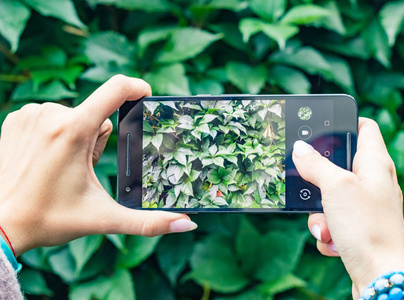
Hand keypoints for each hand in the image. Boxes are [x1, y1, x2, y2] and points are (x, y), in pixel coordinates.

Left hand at [0, 75, 196, 255]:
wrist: (0, 225)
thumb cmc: (50, 219)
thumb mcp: (103, 219)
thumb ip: (148, 222)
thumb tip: (187, 223)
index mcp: (74, 131)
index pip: (115, 89)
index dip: (137, 88)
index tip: (147, 95)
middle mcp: (50, 114)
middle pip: (96, 116)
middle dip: (97, 142)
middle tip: (80, 171)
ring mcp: (30, 114)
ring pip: (74, 116)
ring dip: (76, 138)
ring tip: (59, 167)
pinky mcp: (16, 118)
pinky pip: (52, 117)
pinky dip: (55, 134)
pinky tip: (44, 159)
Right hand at [292, 118, 403, 297]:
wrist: (380, 277)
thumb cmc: (367, 227)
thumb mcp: (335, 187)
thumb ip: (315, 164)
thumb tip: (299, 148)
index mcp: (375, 163)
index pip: (364, 127)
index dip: (344, 122)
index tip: (321, 126)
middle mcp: (373, 181)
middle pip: (338, 165)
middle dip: (318, 179)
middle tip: (309, 183)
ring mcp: (365, 205)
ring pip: (329, 197)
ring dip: (319, 213)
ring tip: (326, 225)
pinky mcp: (357, 227)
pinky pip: (331, 220)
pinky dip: (326, 230)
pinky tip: (334, 241)